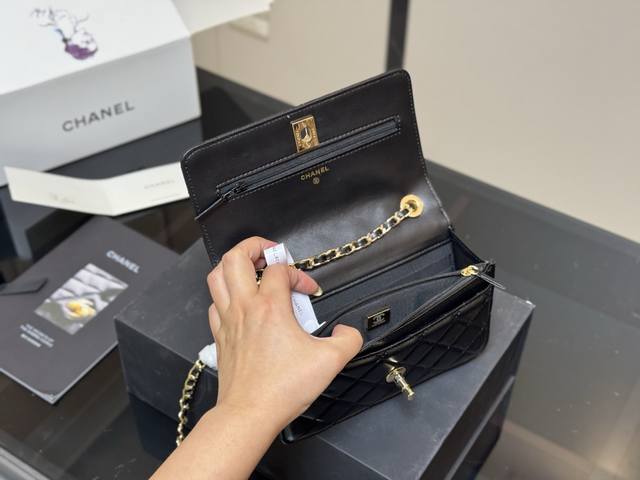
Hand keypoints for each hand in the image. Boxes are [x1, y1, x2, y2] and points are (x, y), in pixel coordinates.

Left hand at [207, 236, 362, 429]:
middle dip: (253, 246)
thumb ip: (348, 340)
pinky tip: (240, 303)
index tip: (309, 291)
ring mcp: (228, 321)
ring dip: (233, 267)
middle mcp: (244, 308)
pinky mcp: (220, 337)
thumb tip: (347, 332)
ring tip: (251, 268)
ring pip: (216, 277)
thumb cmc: (282, 389)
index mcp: (270, 307)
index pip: (280, 270)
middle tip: (270, 253)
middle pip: (235, 257)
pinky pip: (214, 304)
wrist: (249, 414)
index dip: (299, 274)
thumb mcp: (330, 362)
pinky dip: (225, 296)